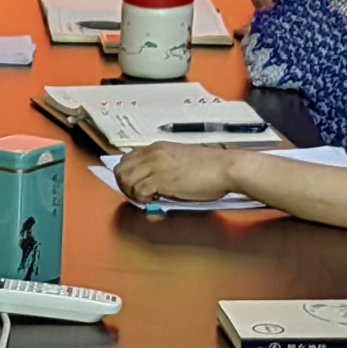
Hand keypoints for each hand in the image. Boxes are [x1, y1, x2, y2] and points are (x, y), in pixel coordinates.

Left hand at [115, 142, 243, 206]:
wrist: (225, 168)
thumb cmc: (210, 167)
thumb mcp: (180, 160)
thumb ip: (163, 167)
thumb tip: (151, 182)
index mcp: (157, 147)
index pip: (127, 159)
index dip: (128, 175)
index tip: (137, 186)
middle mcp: (153, 153)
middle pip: (121, 169)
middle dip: (125, 185)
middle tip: (139, 195)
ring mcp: (156, 165)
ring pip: (125, 180)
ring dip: (133, 193)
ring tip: (148, 198)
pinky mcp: (161, 179)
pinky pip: (138, 191)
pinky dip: (142, 199)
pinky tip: (155, 199)